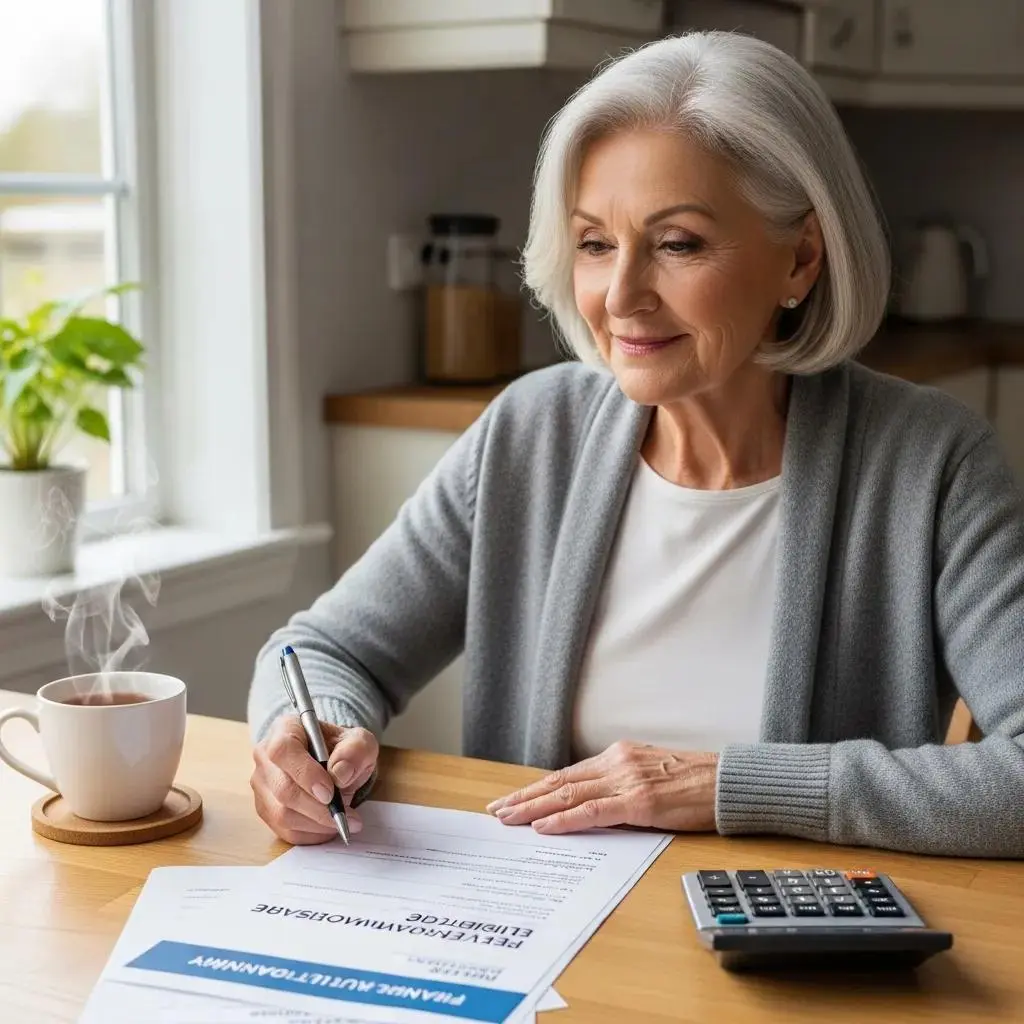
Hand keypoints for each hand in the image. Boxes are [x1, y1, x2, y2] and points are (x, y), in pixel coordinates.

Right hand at [251, 715, 377, 844]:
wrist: (335, 764)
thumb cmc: (343, 750)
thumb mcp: (360, 742)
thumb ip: (355, 751)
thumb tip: (340, 774)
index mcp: (285, 729)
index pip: (284, 750)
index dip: (305, 773)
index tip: (330, 792)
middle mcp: (265, 756)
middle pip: (283, 789)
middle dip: (317, 808)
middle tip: (345, 814)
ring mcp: (262, 785)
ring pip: (282, 814)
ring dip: (317, 823)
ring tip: (343, 819)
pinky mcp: (266, 809)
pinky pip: (285, 830)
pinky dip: (311, 833)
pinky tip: (329, 825)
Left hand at [486, 742, 718, 834]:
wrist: (729, 782)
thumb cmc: (695, 783)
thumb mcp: (651, 775)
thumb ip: (620, 785)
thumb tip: (591, 806)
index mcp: (618, 756)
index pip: (567, 774)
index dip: (537, 788)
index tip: (513, 798)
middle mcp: (616, 763)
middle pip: (560, 782)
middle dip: (524, 797)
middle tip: (496, 810)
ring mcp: (626, 781)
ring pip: (568, 795)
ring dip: (533, 808)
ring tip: (508, 818)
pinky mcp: (639, 802)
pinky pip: (593, 811)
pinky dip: (564, 820)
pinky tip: (544, 827)